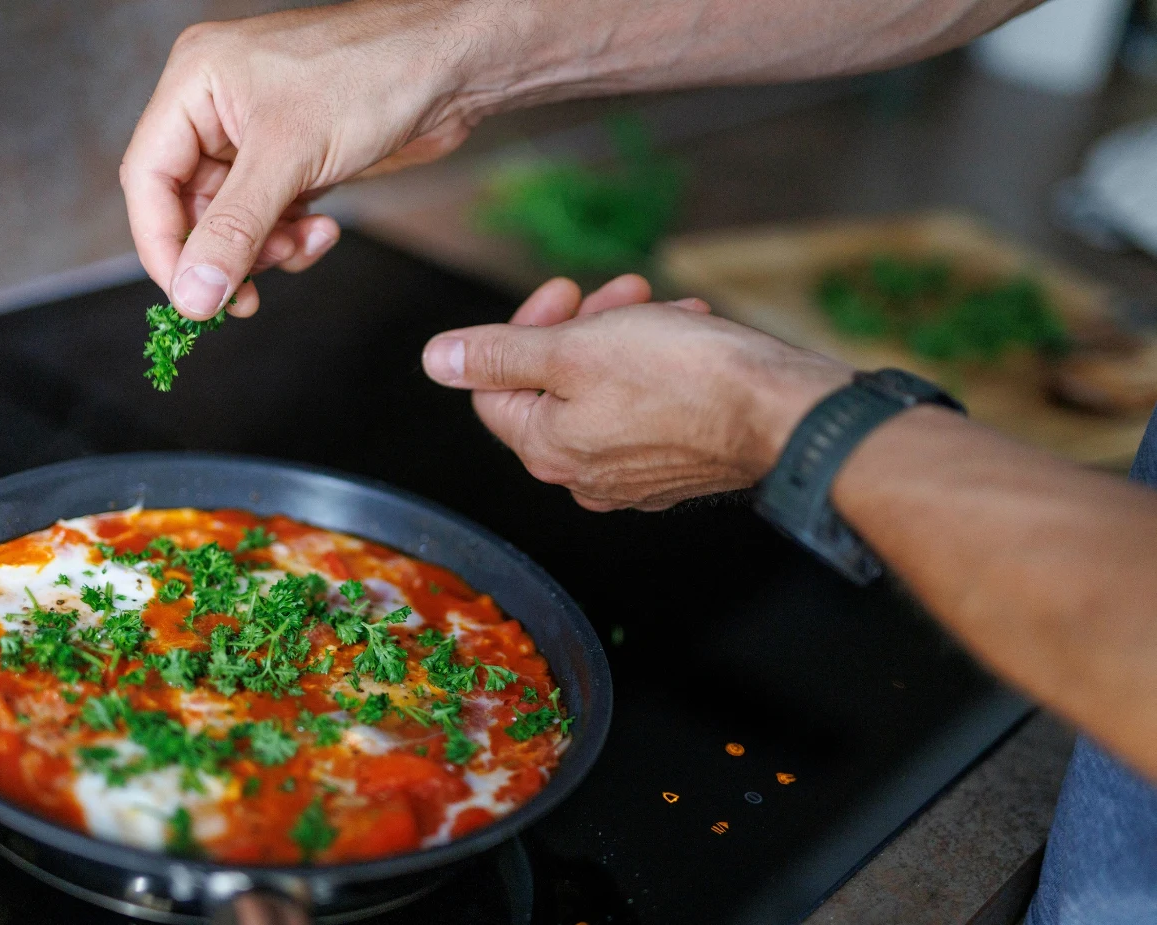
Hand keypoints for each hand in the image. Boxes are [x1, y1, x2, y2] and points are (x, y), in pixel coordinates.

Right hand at [122, 2, 495, 319]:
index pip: (147, 177)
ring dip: (264, 248)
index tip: (190, 298)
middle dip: (224, 250)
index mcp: (195, 82)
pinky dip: (292, 236)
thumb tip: (192, 294)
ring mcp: (259, 134)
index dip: (163, 245)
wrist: (454, 67)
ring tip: (302, 245)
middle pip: (189, 205)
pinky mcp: (297, 157)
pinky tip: (323, 230)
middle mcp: (217, 106)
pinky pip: (271, 215)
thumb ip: (234, 230)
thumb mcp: (290, 156)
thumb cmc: (374, 75)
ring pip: (233, 218)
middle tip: (252, 291)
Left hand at [421, 276, 851, 510]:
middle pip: (553, 390)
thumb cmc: (684, 378)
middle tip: (619, 292)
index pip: (496, 389)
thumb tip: (437, 361)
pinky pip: (648, 411)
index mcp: (546, 449)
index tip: (562, 292)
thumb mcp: (574, 350)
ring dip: (624, 340)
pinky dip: (658, 368)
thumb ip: (499, 356)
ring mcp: (632, 477)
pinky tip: (688, 334)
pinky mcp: (677, 468)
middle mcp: (583, 474)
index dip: (521, 330)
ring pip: (604, 393)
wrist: (784, 415)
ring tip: (663, 308)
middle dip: (581, 329)